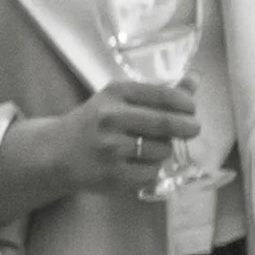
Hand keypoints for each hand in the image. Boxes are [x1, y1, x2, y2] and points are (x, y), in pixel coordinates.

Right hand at [0, 82, 200, 220]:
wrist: (58, 152)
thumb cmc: (95, 122)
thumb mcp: (119, 100)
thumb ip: (157, 92)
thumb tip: (195, 81)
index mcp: (114, 93)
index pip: (160, 94)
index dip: (184, 102)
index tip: (192, 108)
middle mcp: (111, 118)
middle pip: (165, 123)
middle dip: (187, 127)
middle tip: (194, 128)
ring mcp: (112, 148)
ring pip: (161, 149)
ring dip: (165, 149)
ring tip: (153, 147)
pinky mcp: (114, 174)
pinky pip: (151, 171)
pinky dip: (153, 168)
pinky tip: (141, 162)